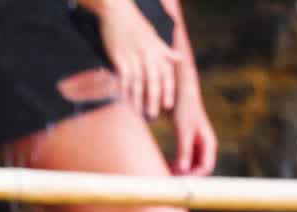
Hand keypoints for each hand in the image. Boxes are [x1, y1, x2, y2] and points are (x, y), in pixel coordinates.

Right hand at [91, 0, 181, 118]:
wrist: (117, 12)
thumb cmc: (135, 24)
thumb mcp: (154, 36)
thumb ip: (165, 50)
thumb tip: (179, 58)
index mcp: (157, 50)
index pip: (166, 74)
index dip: (167, 91)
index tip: (167, 106)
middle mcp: (148, 55)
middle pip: (153, 82)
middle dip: (153, 100)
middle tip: (152, 115)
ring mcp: (133, 57)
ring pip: (137, 83)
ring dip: (137, 99)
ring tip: (136, 113)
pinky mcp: (119, 57)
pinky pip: (122, 78)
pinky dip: (123, 90)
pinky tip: (122, 100)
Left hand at [171, 92, 216, 175]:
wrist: (181, 92)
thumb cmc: (183, 109)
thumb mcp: (183, 130)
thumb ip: (184, 150)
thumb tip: (182, 170)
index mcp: (209, 144)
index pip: (206, 168)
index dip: (192, 177)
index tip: (175, 181)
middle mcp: (206, 147)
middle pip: (198, 170)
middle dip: (184, 176)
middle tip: (167, 179)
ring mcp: (198, 146)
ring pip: (190, 166)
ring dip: (179, 172)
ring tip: (163, 171)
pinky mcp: (188, 143)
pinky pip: (184, 160)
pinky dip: (175, 164)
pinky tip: (163, 163)